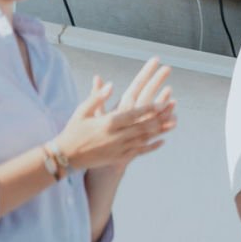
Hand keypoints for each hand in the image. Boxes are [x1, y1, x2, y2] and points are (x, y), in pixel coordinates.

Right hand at [55, 60, 176, 169]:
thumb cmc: (73, 130)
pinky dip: (152, 146)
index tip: (162, 102)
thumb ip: (97, 97)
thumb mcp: (82, 111)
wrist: (66, 157)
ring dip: (160, 131)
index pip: (133, 114)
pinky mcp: (119, 158)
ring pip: (145, 139)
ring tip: (174, 123)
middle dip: (160, 118)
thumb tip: (110, 83)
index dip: (149, 108)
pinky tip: (162, 141)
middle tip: (174, 110)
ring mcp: (119, 149)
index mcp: (107, 123)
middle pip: (143, 126)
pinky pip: (140, 152)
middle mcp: (116, 136)